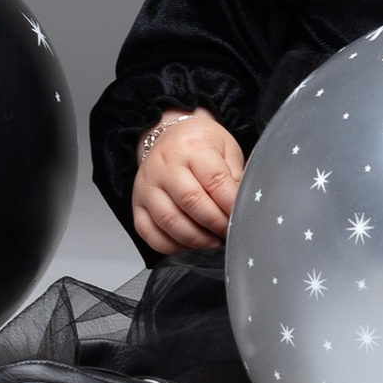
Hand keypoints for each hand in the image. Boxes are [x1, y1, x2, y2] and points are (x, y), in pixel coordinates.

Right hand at [133, 108, 245, 252]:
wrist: (168, 136)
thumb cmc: (200, 145)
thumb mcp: (226, 149)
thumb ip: (236, 177)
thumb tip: (246, 206)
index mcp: (192, 148)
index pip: (214, 179)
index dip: (230, 204)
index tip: (242, 217)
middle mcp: (165, 166)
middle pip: (191, 201)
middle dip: (215, 223)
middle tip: (229, 232)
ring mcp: (147, 186)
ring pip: (169, 220)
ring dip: (195, 239)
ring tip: (212, 242)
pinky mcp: (137, 204)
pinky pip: (148, 232)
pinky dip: (170, 246)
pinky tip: (188, 246)